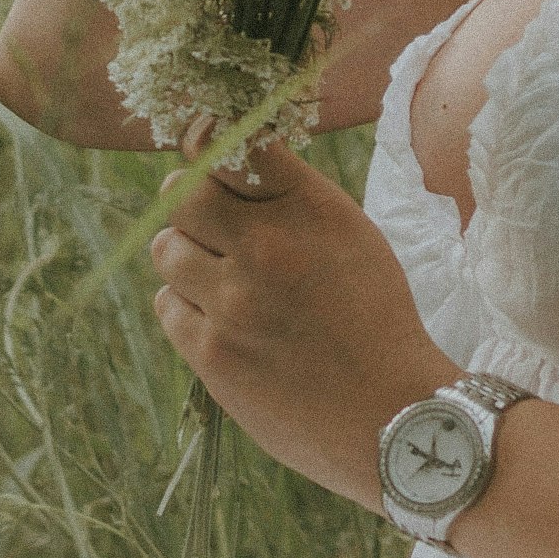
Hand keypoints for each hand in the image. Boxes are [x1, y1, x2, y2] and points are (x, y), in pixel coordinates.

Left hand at [148, 153, 448, 502]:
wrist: (393, 415)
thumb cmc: (375, 318)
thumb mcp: (351, 235)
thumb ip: (289, 198)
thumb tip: (219, 161)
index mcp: (310, 208)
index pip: (229, 144)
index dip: (209, 143)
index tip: (208, 152)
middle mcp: (267, 246)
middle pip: (180, 193)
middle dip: (189, 203)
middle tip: (207, 222)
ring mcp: (233, 302)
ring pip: (165, 248)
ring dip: (185, 256)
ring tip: (219, 277)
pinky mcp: (211, 353)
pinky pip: (167, 304)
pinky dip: (187, 306)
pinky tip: (221, 319)